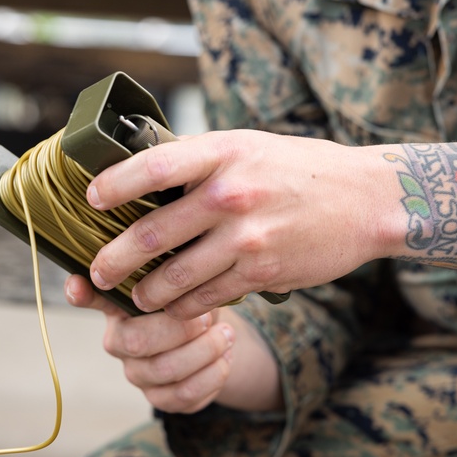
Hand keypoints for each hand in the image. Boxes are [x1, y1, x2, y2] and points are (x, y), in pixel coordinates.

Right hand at [64, 274, 280, 412]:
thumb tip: (171, 223)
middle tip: (207, 315)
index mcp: (120, 304)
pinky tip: (227, 356)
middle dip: (177, 329)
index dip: (81, 293)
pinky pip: (182, 396)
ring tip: (227, 334)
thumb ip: (174, 256)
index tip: (76, 284)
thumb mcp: (188, 272)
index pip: (91, 297)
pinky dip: (211, 376)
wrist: (219, 336)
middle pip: (134, 342)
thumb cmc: (197, 295)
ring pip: (162, 371)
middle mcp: (119, 340)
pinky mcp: (161, 398)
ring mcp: (138, 372)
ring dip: (202, 352)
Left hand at [86, 130, 398, 318]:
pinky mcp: (262, 272)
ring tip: (136, 298)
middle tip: (96, 273)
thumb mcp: (250, 146)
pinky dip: (185, 307)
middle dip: (115, 259)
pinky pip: (208, 296)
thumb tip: (144, 172)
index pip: (154, 167)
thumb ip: (202, 160)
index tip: (91, 200)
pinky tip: (175, 309)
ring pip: (176, 275)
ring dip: (147, 293)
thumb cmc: (300, 169)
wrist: (365, 200)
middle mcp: (232, 194)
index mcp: (224, 153)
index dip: (115, 185)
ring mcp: (247, 236)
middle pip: (154, 233)